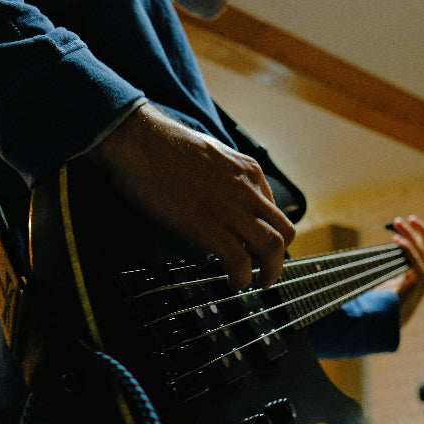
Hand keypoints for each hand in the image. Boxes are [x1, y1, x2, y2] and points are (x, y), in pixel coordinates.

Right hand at [86, 102, 295, 289]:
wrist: (138, 139)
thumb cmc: (162, 145)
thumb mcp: (210, 155)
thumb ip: (224, 177)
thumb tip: (219, 199)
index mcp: (249, 171)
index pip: (275, 210)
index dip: (268, 234)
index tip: (256, 248)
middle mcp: (248, 189)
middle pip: (284, 231)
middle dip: (279, 257)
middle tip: (266, 272)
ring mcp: (230, 208)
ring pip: (272, 247)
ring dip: (270, 272)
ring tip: (257, 283)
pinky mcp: (208, 225)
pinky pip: (240, 260)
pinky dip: (242, 278)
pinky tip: (233, 283)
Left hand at [375, 215, 423, 325]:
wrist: (384, 319)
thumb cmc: (384, 299)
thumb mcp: (389, 274)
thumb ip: (393, 260)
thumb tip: (385, 242)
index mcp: (422, 272)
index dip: (421, 232)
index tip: (407, 220)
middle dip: (419, 229)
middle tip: (400, 219)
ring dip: (409, 233)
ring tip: (397, 222)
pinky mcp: (420, 283)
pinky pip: (416, 260)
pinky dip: (407, 248)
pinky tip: (397, 240)